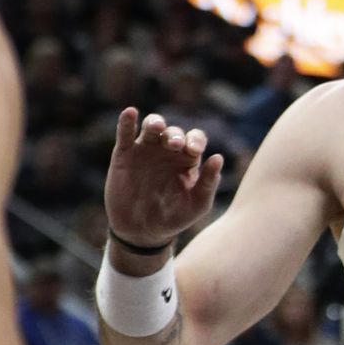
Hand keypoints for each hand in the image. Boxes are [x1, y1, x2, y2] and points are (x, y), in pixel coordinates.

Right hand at [105, 107, 223, 250]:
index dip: (195, 140)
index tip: (194, 150)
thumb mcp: (197, 205)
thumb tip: (219, 157)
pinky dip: (127, 121)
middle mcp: (167, 152)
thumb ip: (209, 183)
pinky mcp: (125, 154)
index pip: (195, 140)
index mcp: (187, 161)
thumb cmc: (174, 218)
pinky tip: (131, 113)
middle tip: (176, 146)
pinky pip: (125, 133)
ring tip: (157, 127)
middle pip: (173, 132)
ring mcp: (146, 150)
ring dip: (155, 123)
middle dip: (176, 135)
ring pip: (151, 127)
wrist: (142, 232)